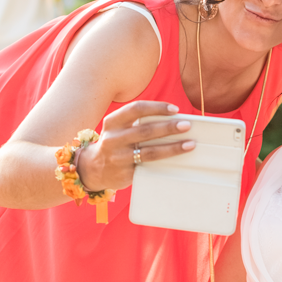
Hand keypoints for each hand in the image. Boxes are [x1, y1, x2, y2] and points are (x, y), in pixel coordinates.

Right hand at [75, 101, 194, 192]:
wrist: (92, 169)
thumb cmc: (114, 144)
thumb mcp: (118, 129)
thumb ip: (138, 123)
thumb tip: (173, 121)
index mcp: (112, 122)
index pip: (136, 109)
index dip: (157, 108)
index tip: (175, 110)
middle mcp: (113, 139)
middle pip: (145, 130)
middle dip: (168, 128)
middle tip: (186, 125)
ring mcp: (118, 158)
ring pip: (150, 152)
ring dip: (172, 147)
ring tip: (189, 144)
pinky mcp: (125, 174)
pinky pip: (149, 167)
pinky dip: (165, 163)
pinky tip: (178, 161)